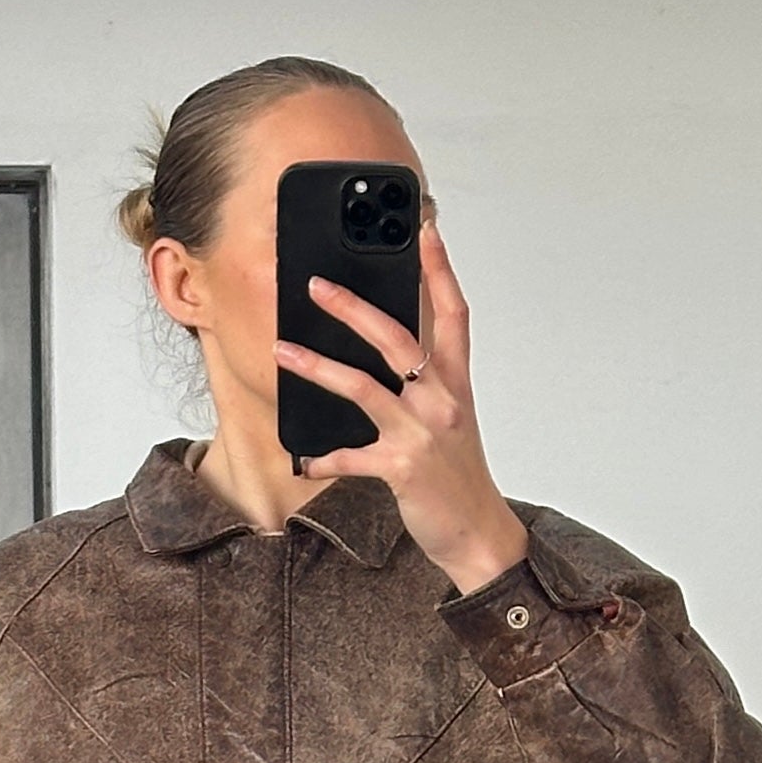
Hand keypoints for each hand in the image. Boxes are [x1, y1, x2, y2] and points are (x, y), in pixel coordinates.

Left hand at [273, 221, 527, 597]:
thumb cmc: (459, 475)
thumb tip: (388, 354)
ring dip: (318, 367)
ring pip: (364, 387)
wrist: (478, 533)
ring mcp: (422, 433)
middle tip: (317, 285)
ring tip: (284, 351)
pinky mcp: (402, 468)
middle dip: (353, 307)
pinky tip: (305, 459)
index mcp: (456, 382)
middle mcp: (442, 400)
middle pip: (397, 338)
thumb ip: (426, 382)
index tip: (424, 229)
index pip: (453, 313)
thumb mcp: (451, 419)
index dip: (440, 269)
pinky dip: (326, 458)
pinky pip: (353, 456)